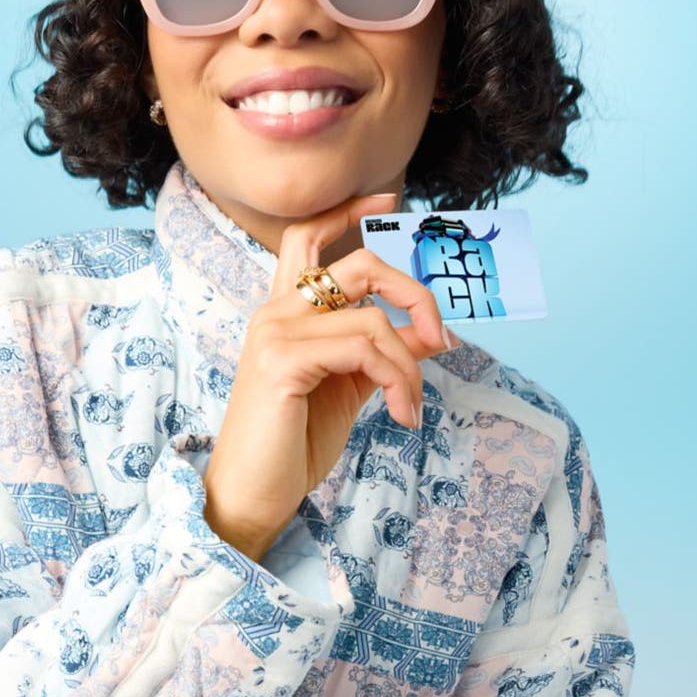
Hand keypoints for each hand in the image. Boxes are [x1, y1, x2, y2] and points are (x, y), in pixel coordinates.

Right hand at [201, 191, 450, 563]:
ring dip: (411, 364)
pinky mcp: (282, 360)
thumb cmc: (293, 444)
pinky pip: (365, 347)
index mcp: (285, 313)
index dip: (348, 211)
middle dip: (416, 294)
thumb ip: (384, 352)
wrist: (252, 496)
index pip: (307, 237)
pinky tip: (403, 414)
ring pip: (372, 316)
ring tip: (413, 405)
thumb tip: (434, 332)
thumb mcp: (350, 388)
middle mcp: (275, 312)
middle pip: (359, 264)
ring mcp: (274, 332)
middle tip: (444, 338)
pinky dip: (398, 379)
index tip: (390, 200)